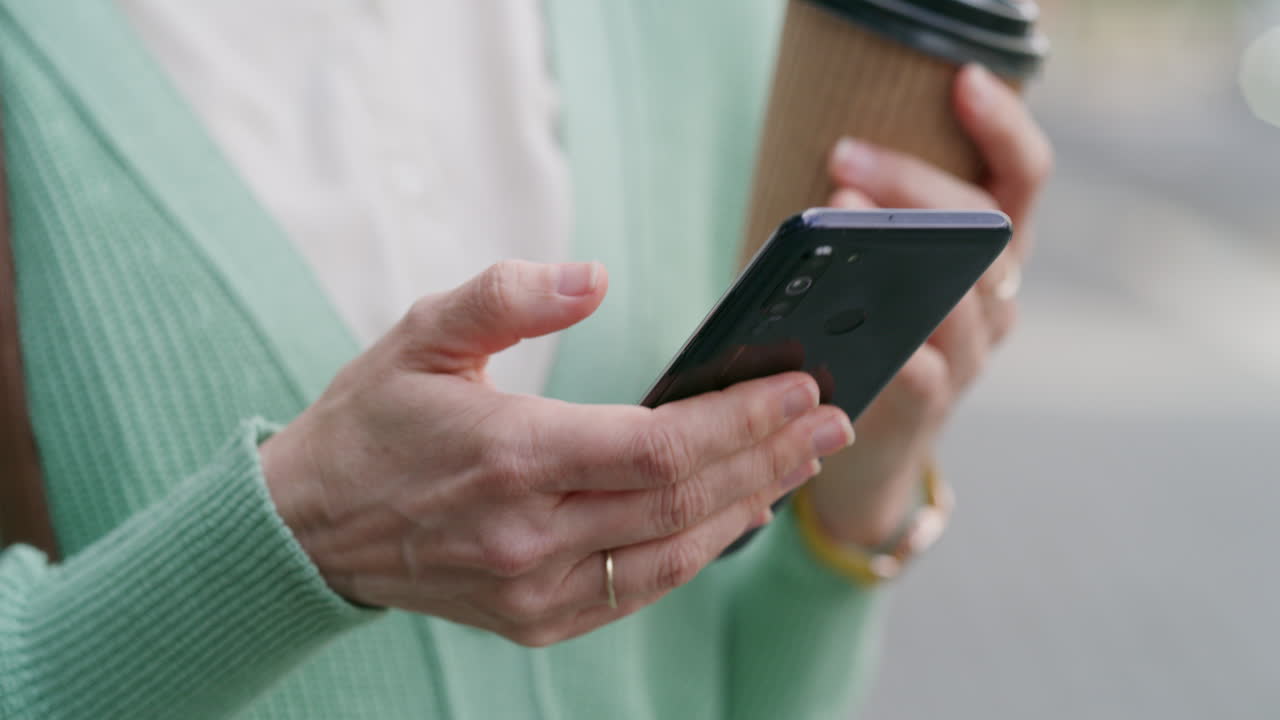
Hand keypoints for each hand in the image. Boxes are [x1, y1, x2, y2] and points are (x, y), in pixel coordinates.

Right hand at [260, 260, 854, 645]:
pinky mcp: (536, 620)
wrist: (310, 525)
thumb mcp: (422, 334)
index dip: (739, 419)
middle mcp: (529, 536)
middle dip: (770, 456)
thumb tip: (594, 278)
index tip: (800, 387)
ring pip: (675, 554)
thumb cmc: (371, 421)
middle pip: (684, 501)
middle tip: (832, 420)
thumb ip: (507, 295)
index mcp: (509, 456)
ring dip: (750, 506)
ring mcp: (535, 590)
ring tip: (803, 462)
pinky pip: (640, 589)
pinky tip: (736, 515)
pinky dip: (698, 551)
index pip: (658, 446)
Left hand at [807, 64, 1053, 545]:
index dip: (1005, 126)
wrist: (865, 448)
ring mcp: (972, 353)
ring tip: (840, 218)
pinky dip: (903, 349)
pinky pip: (929, 373)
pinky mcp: (935, 405)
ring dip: (904, 255)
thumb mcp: (885, 273)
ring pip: (964, 296)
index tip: (965, 80)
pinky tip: (860, 326)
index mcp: (989, 252)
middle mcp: (995, 297)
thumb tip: (834, 179)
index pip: (1021, 177)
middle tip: (845, 156)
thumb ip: (878, 228)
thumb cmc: (866, 336)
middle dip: (918, 186)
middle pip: (987, 227)